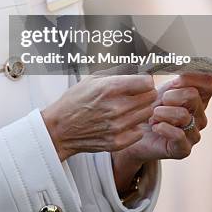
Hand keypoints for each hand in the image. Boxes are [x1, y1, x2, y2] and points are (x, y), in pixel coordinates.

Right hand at [41, 74, 156, 160]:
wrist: (60, 128)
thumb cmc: (75, 101)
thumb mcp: (92, 79)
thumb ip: (116, 74)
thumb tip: (136, 69)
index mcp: (110, 88)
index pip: (147, 83)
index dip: (145, 81)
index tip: (140, 83)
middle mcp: (116, 107)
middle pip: (150, 98)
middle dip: (145, 94)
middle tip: (136, 95)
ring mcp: (118, 126)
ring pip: (147, 114)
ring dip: (141, 110)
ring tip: (129, 108)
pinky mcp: (117, 142)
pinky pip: (139, 132)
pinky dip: (134, 126)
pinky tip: (124, 122)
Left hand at [112, 74, 211, 190]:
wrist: (132, 132)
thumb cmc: (148, 107)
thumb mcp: (160, 88)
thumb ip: (173, 79)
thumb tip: (179, 66)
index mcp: (197, 99)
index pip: (209, 83)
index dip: (192, 78)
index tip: (174, 81)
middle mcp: (200, 116)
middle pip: (193, 96)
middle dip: (170, 95)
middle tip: (158, 102)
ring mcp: (193, 134)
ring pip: (183, 115)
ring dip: (162, 112)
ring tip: (152, 116)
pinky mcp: (184, 149)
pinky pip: (178, 135)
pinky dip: (163, 127)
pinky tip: (155, 127)